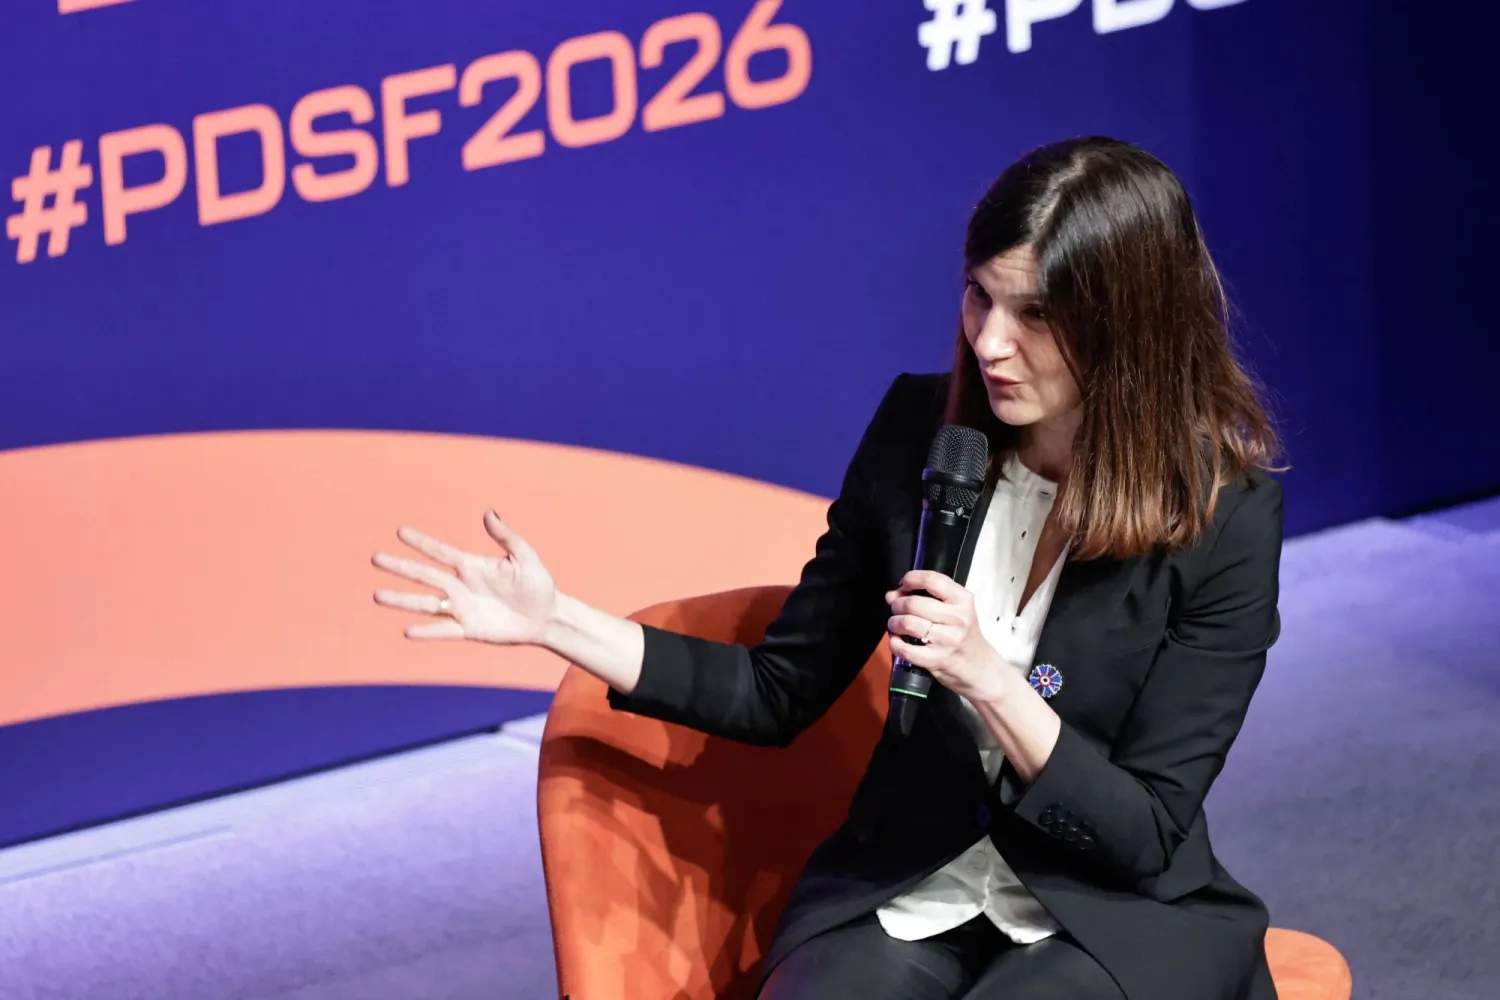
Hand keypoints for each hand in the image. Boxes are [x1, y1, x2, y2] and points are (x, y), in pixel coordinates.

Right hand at [372, 510, 556, 643]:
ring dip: (403, 600)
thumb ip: (506, 536)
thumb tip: (489, 512)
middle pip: (424, 575)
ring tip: (378, 596)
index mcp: (471, 565)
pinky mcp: (469, 629)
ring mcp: (462, 608)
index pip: (440, 551)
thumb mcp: (524, 556)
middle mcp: (461, 585)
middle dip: (400, 567)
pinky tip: (408, 631)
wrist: (546, 616)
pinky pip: (444, 630)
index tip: (400, 532)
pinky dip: (427, 632)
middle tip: (376, 558)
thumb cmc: (537, 583)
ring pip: (426, 603)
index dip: (421, 543)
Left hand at [886, 569, 1007, 704]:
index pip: (932, 580)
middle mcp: (958, 618)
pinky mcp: (937, 659)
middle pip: (914, 603)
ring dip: (894, 623)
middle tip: (896, 609)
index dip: (911, 580)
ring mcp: (948, 640)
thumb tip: (892, 595)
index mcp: (963, 600)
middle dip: (897, 604)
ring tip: (895, 625)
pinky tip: (897, 641)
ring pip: (908, 623)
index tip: (903, 586)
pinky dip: (895, 643)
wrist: (980, 668)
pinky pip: (906, 649)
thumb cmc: (964, 636)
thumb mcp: (956, 611)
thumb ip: (926, 597)